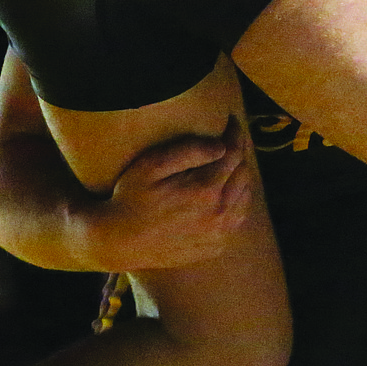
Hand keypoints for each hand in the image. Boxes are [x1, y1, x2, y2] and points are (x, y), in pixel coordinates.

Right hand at [87, 117, 251, 268]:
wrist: (120, 240)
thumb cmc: (131, 197)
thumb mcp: (152, 165)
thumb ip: (189, 151)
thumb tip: (221, 146)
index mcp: (206, 189)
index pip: (234, 153)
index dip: (236, 133)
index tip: (232, 119)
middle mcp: (219, 213)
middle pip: (244, 173)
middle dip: (240, 151)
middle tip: (230, 138)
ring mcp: (220, 233)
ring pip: (246, 196)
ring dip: (241, 176)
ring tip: (229, 162)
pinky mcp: (216, 246)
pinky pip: (238, 218)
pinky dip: (238, 200)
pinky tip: (226, 191)